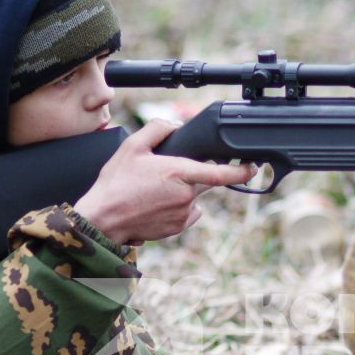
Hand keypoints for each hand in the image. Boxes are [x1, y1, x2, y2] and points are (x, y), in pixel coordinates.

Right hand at [72, 120, 257, 242]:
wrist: (102, 219)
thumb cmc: (115, 184)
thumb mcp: (132, 147)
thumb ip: (158, 130)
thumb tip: (175, 126)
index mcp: (179, 173)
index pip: (221, 173)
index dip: (241, 171)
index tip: (252, 167)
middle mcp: (186, 196)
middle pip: (203, 182)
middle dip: (191, 175)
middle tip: (162, 176)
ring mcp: (183, 214)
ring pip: (194, 197)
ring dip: (182, 192)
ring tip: (153, 192)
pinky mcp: (177, 227)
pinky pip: (188, 213)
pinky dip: (178, 207)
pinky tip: (156, 204)